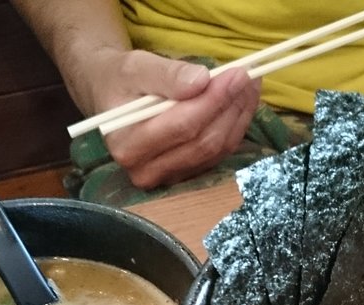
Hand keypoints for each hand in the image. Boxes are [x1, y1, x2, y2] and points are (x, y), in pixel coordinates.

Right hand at [89, 49, 260, 187]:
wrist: (113, 98)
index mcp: (129, 145)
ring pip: (215, 151)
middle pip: (203, 143)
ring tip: (249, 85)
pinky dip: (234, 127)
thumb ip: (166, 75)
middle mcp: (146, 171)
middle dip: (230, 107)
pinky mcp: (185, 176)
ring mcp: (168, 178)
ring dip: (238, 117)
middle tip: (249, 77)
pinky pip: (218, 155)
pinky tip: (241, 103)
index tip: (238, 73)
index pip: (183, 126)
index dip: (214, 100)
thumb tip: (201, 81)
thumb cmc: (121, 80)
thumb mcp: (135, 67)